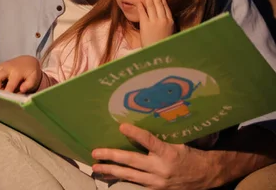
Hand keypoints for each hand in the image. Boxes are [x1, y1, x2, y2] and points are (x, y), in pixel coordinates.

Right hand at [0, 55, 41, 92]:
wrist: (28, 61)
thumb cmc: (31, 72)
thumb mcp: (34, 78)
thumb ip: (29, 85)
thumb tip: (21, 90)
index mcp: (17, 72)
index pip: (9, 85)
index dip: (7, 94)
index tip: (6, 101)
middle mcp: (7, 67)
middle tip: (1, 95)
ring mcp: (1, 65)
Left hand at [92, 123, 214, 188]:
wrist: (208, 175)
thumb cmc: (192, 153)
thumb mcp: (180, 141)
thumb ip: (161, 136)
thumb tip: (143, 120)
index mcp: (169, 153)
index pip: (149, 141)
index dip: (135, 134)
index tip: (121, 126)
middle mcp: (161, 168)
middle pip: (132, 161)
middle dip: (112, 156)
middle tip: (95, 152)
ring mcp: (158, 181)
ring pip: (130, 176)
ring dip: (111, 171)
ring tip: (96, 167)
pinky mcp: (157, 189)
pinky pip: (136, 184)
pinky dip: (122, 180)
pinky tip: (109, 177)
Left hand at [138, 0, 174, 46]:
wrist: (159, 53)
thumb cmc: (163, 44)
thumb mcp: (169, 32)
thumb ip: (166, 23)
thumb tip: (163, 14)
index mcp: (170, 21)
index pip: (165, 6)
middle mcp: (163, 19)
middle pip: (158, 3)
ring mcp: (154, 22)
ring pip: (151, 6)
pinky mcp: (145, 25)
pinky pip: (143, 13)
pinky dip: (141, 6)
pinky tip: (139, 1)